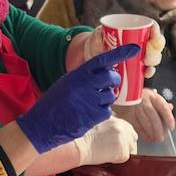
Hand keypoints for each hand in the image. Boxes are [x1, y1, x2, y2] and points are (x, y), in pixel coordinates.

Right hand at [17, 44, 135, 152]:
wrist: (40, 125)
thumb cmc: (52, 104)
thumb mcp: (66, 83)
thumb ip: (84, 77)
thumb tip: (105, 72)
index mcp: (77, 74)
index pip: (103, 59)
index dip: (120, 53)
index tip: (135, 49)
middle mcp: (84, 85)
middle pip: (112, 77)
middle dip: (114, 81)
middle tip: (108, 86)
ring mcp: (89, 100)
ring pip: (111, 96)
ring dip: (106, 99)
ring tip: (90, 104)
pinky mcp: (92, 116)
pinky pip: (107, 111)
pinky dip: (102, 112)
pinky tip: (89, 114)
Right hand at [72, 117, 138, 165]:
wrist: (77, 144)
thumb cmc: (80, 135)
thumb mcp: (96, 123)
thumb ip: (107, 126)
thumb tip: (111, 135)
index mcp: (116, 119)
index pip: (128, 130)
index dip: (123, 138)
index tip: (116, 144)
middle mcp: (123, 126)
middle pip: (133, 139)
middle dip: (126, 146)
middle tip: (113, 151)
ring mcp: (125, 138)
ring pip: (130, 149)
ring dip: (121, 153)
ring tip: (106, 154)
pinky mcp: (123, 151)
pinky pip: (125, 158)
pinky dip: (117, 160)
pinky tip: (105, 157)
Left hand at [84, 22, 163, 78]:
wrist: (93, 54)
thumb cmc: (98, 40)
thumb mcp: (98, 34)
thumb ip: (100, 33)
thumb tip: (104, 34)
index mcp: (136, 30)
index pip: (152, 28)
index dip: (156, 31)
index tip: (154, 35)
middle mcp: (141, 42)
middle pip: (155, 45)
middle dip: (154, 51)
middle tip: (146, 57)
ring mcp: (140, 55)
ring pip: (154, 58)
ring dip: (152, 62)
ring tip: (145, 66)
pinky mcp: (137, 67)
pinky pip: (147, 70)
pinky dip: (148, 72)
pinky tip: (145, 74)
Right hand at [111, 89, 174, 142]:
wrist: (120, 93)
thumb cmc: (138, 95)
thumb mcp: (150, 95)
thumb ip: (160, 102)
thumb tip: (171, 107)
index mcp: (152, 96)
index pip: (163, 107)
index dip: (168, 118)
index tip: (171, 127)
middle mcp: (144, 101)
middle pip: (153, 117)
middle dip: (158, 129)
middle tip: (161, 138)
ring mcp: (134, 108)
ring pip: (144, 123)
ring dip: (150, 133)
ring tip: (154, 139)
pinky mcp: (127, 115)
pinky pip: (136, 126)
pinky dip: (142, 133)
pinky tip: (146, 138)